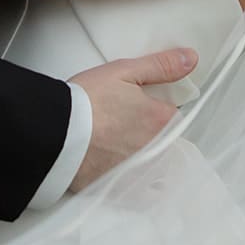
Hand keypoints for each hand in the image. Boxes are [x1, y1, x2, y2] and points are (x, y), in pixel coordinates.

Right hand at [67, 46, 195, 190]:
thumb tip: (190, 59)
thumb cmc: (86, 102)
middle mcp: (154, 148)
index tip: (139, 102)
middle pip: (161, 139)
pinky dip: (123, 173)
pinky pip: (130, 184)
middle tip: (121, 119)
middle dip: (146, 130)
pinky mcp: (117, 185)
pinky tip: (107, 160)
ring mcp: (136, 170)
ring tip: (110, 139)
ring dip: (136, 152)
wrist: (54, 133)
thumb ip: (161, 66)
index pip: (172, 114)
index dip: (155, 106)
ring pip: (146, 160)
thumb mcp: (125, 71)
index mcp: (160, 120)